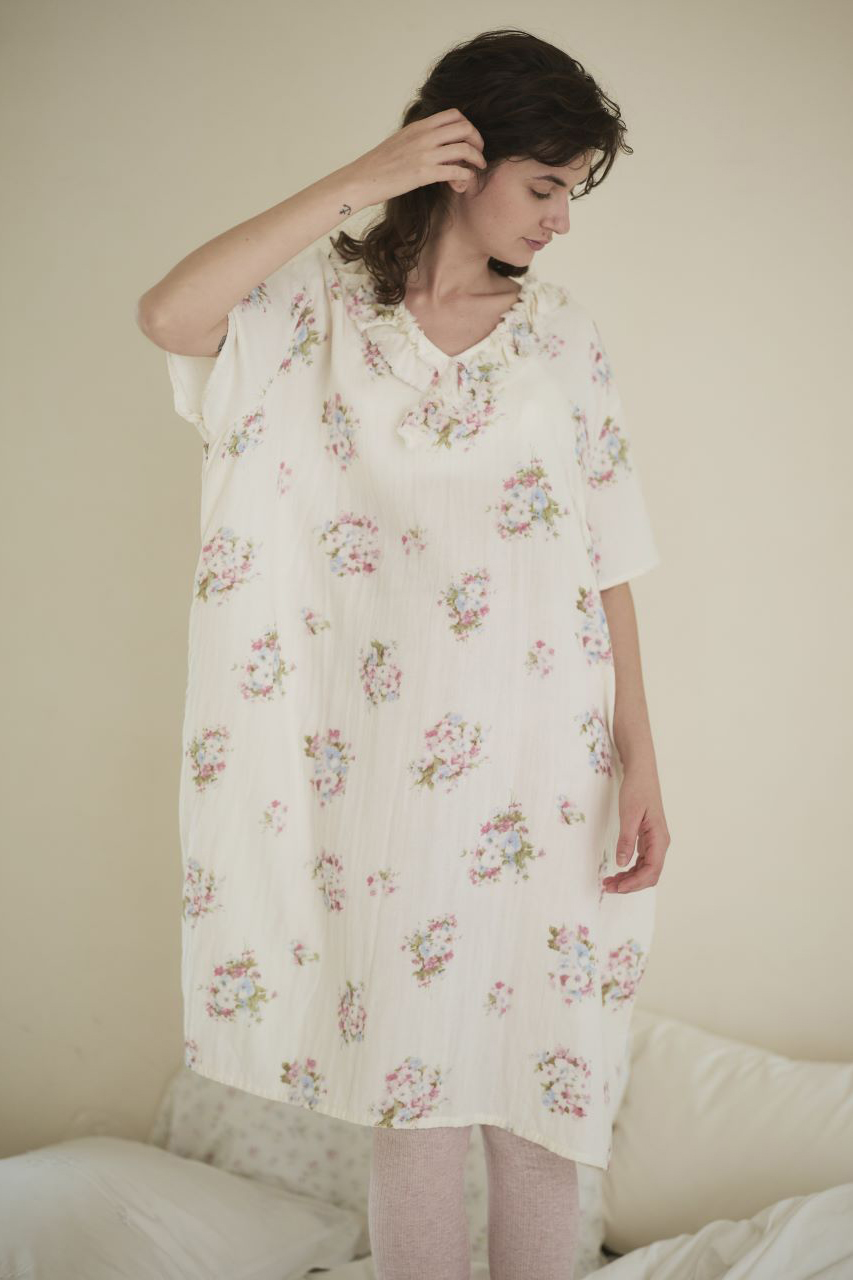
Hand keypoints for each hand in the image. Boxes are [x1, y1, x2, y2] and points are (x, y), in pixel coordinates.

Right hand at [347, 107, 486, 205]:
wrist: (362, 179)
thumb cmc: (379, 164)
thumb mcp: (401, 141)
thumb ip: (419, 137)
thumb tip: (434, 140)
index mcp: (419, 126)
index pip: (454, 114)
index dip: (468, 125)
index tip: (470, 138)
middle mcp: (424, 137)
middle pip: (465, 128)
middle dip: (478, 140)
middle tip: (479, 152)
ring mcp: (425, 154)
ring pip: (464, 149)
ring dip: (477, 158)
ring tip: (479, 167)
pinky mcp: (424, 174)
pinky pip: (456, 171)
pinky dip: (466, 175)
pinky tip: (465, 180)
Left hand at [602, 765, 670, 893]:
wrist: (642, 774)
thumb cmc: (637, 790)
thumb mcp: (628, 814)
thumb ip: (626, 840)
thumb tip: (622, 863)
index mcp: (659, 838)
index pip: (651, 870)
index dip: (635, 883)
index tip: (617, 887)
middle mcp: (660, 843)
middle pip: (649, 875)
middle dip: (630, 885)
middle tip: (607, 887)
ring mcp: (655, 842)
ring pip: (645, 870)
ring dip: (629, 879)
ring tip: (609, 883)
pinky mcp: (647, 840)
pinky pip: (641, 862)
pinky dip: (630, 870)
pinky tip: (617, 872)